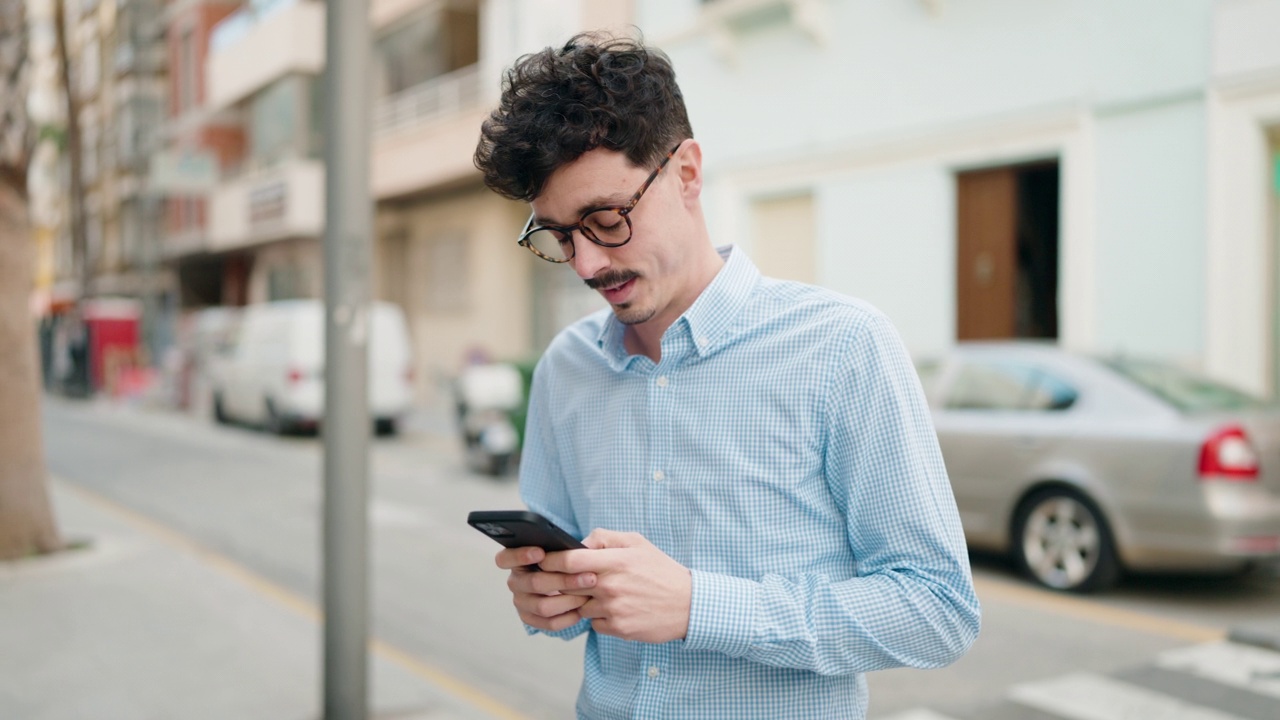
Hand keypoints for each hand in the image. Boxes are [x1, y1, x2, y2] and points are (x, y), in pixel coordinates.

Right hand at [496, 545, 597, 631]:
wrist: (570, 582)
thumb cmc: (565, 560)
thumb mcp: (563, 547)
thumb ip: (564, 545)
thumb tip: (580, 548)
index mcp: (515, 560)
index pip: (505, 558)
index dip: (520, 556)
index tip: (541, 552)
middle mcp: (515, 581)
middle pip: (534, 583)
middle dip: (564, 580)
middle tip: (589, 578)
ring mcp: (521, 602)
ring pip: (542, 606)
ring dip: (569, 601)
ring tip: (587, 595)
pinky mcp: (531, 618)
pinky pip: (549, 623)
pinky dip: (568, 617)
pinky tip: (581, 609)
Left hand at [539, 529, 691, 643]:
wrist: (688, 605)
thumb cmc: (661, 571)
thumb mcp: (637, 543)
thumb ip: (605, 538)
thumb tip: (578, 543)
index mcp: (616, 562)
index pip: (570, 560)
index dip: (550, 560)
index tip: (543, 560)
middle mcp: (611, 586)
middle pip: (568, 585)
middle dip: (560, 582)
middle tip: (565, 579)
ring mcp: (613, 610)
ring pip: (580, 606)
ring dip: (585, 601)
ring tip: (606, 594)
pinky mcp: (618, 629)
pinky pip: (593, 623)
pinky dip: (598, 617)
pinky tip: (616, 609)